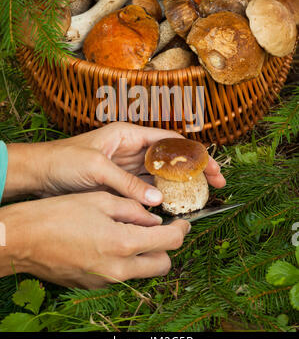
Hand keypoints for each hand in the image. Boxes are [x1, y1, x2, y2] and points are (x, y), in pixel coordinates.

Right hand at [0, 192, 189, 287]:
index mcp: (124, 243)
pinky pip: (122, 274)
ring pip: (143, 271)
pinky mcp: (94, 284)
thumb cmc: (59, 214)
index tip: (183, 220)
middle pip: (162, 264)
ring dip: (147, 254)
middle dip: (167, 246)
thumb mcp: (101, 200)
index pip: (169, 241)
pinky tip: (113, 241)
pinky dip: (127, 259)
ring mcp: (106, 280)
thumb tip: (153, 217)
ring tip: (135, 231)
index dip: (182, 229)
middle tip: (160, 227)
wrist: (23, 239)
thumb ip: (133, 209)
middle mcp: (119, 268)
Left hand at [3, 123, 225, 204]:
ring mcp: (128, 167)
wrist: (40, 174)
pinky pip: (147, 188)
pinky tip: (173, 204)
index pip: (169, 140)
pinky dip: (161, 195)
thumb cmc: (64, 160)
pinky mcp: (121, 183)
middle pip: (171, 157)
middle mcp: (132, 148)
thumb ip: (127, 183)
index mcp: (129, 134)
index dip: (193, 151)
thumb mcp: (97, 168)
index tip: (211, 165)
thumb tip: (158, 200)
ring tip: (202, 195)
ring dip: (181, 183)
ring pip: (162, 174)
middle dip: (194, 168)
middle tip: (216, 182)